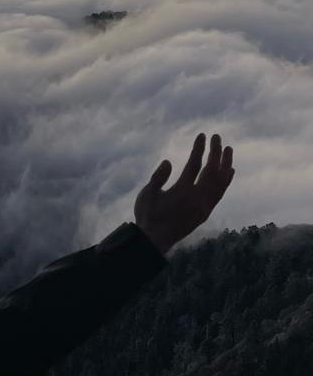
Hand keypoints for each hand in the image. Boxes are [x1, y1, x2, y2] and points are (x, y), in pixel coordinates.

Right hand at [134, 133, 235, 254]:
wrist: (155, 240)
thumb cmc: (147, 215)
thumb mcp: (146, 194)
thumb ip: (157, 178)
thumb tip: (168, 162)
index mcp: (182, 192)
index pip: (194, 165)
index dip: (199, 149)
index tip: (202, 135)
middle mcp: (198, 199)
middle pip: (212, 171)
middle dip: (215, 152)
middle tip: (217, 136)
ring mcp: (204, 206)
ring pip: (220, 182)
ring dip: (225, 164)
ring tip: (228, 149)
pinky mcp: (206, 212)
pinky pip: (220, 193)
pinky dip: (226, 180)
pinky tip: (229, 171)